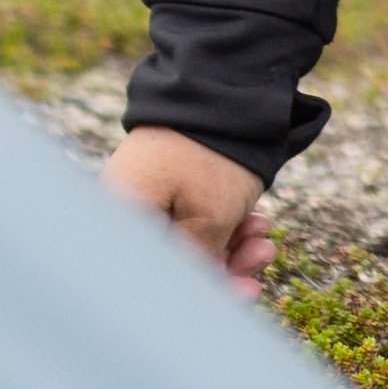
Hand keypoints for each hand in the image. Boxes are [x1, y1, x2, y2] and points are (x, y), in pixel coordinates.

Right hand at [100, 117, 275, 289]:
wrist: (223, 85)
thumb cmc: (205, 156)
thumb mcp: (207, 219)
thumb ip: (196, 265)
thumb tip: (194, 303)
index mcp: (121, 220)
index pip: (152, 279)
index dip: (199, 295)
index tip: (244, 294)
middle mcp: (125, 212)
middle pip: (173, 262)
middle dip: (226, 267)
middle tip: (263, 260)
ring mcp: (146, 197)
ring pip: (189, 243)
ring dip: (233, 248)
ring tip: (266, 236)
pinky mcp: (169, 188)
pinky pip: (194, 221)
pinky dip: (226, 227)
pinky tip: (257, 223)